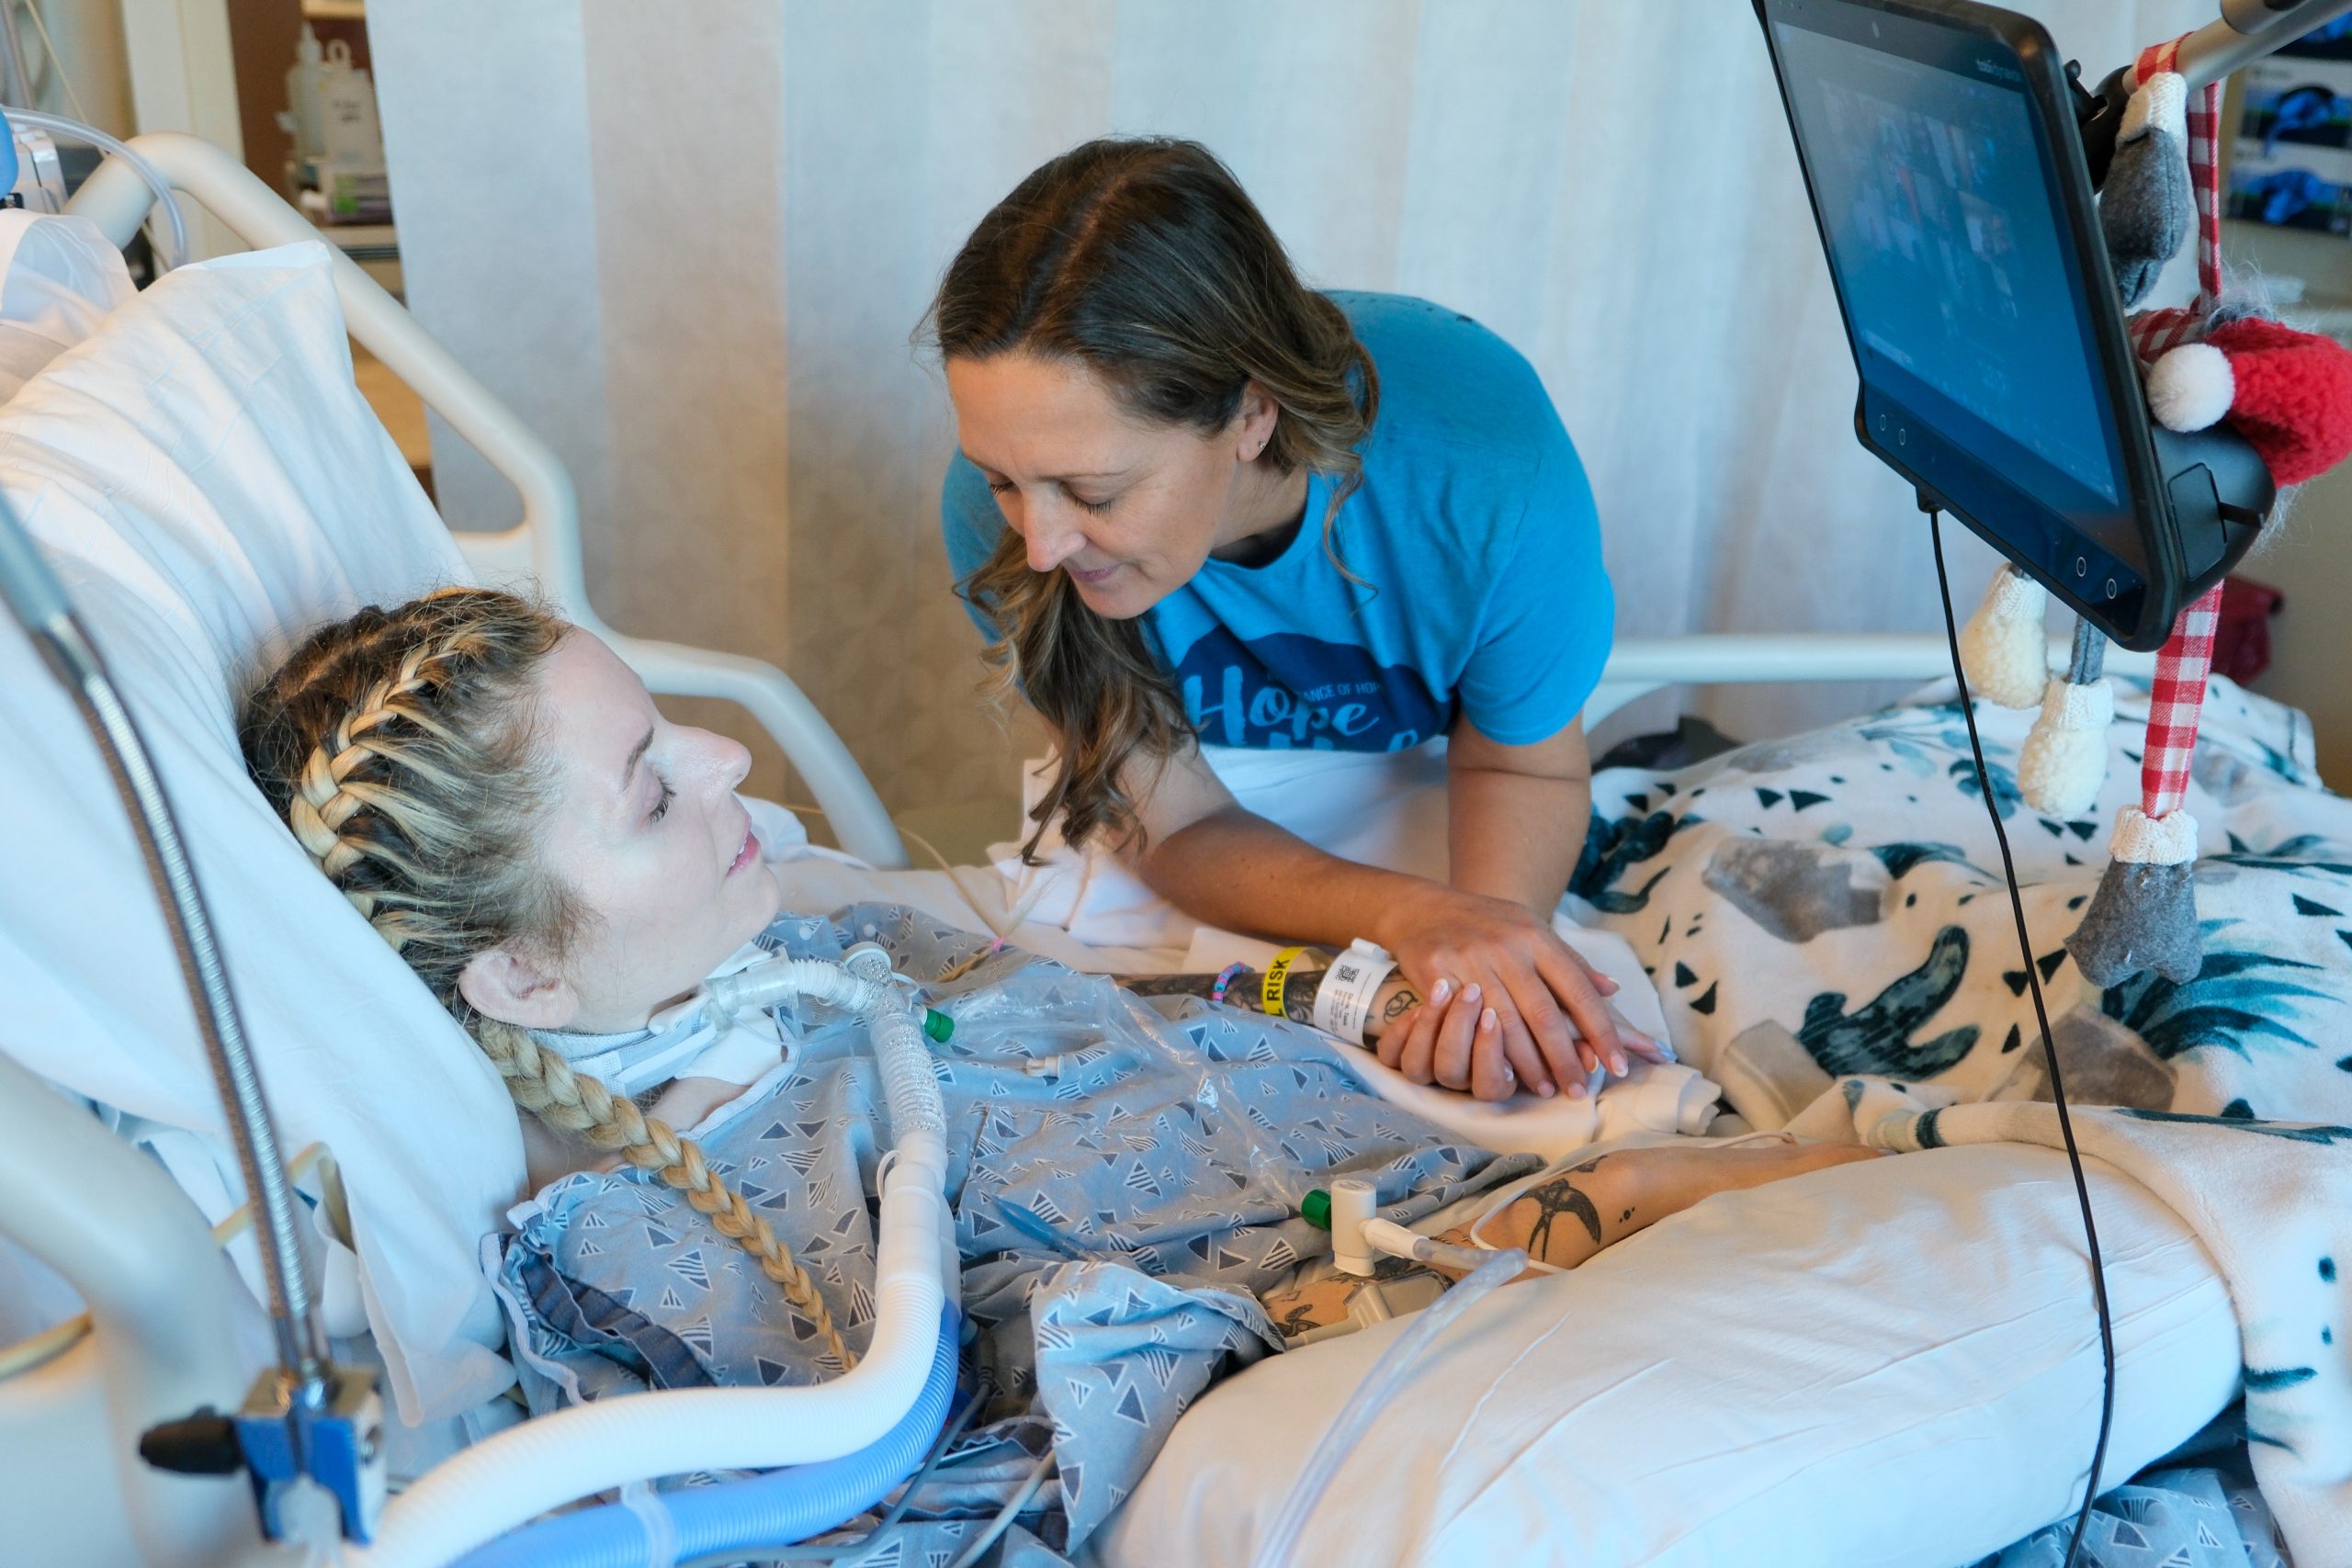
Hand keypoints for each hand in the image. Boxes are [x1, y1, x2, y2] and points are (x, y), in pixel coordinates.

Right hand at [1369, 888, 1656, 1101]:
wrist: (1422, 906)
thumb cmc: (1486, 922)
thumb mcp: (1531, 928)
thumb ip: (1571, 961)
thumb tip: (1613, 989)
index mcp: (1537, 937)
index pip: (1579, 990)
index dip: (1602, 1031)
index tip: (1619, 1063)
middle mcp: (1507, 949)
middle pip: (1544, 1015)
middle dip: (1565, 1059)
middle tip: (1579, 1091)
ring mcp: (1471, 961)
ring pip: (1507, 1026)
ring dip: (1529, 1065)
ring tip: (1547, 1089)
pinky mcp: (1439, 973)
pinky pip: (1468, 1022)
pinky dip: (1489, 1051)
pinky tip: (1504, 1072)